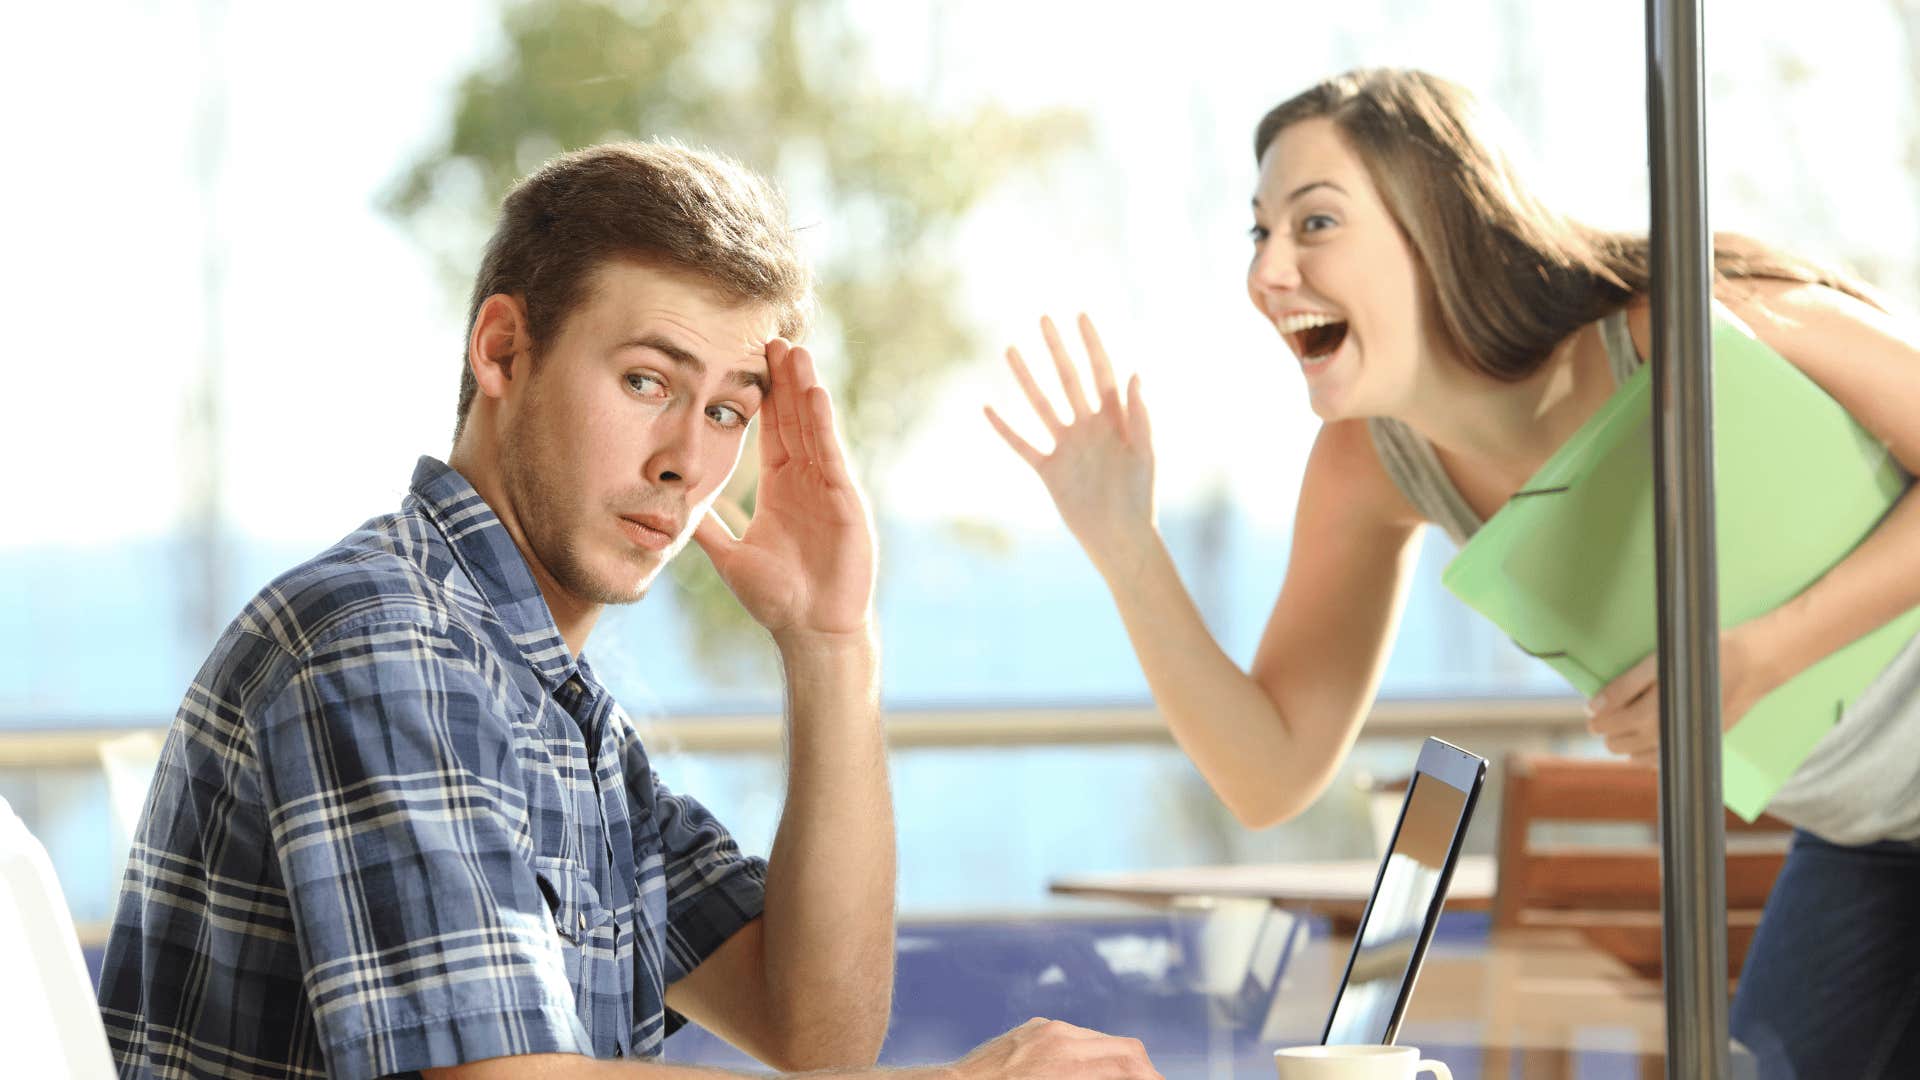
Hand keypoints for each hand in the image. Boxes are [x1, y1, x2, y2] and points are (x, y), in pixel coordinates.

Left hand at [693, 339, 874, 646]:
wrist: (810, 628)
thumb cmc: (777, 598)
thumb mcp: (730, 556)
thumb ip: (709, 529)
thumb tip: (671, 511)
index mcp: (781, 487)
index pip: (773, 430)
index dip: (764, 396)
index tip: (753, 360)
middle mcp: (807, 480)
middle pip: (795, 419)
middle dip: (785, 380)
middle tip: (774, 337)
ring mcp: (828, 488)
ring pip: (814, 428)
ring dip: (804, 390)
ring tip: (795, 352)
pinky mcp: (845, 501)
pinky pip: (831, 455)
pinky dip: (824, 425)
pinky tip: (816, 395)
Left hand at [946, 1018, 1162, 1079]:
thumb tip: (1121, 1078)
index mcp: (1070, 1068)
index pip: (1131, 1066)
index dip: (1153, 1078)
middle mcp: (1063, 1041)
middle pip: (1127, 1049)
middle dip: (1145, 1070)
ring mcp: (1048, 1029)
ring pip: (1103, 1039)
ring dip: (1118, 1061)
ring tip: (1120, 1079)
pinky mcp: (1035, 1026)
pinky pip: (1074, 1034)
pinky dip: (1089, 1051)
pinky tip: (1085, 1070)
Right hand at [984, 314, 1156, 578]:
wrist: (1120, 537)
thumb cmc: (1140, 498)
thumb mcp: (1144, 454)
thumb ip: (1140, 415)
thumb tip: (1135, 374)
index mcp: (1114, 420)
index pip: (1101, 373)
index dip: (1092, 345)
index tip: (1080, 317)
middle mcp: (1088, 427)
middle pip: (1069, 379)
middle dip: (1056, 349)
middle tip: (1043, 318)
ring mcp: (1066, 446)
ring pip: (1041, 404)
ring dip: (1026, 377)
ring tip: (1010, 350)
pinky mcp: (1049, 469)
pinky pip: (1022, 444)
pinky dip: (1005, 428)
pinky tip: (988, 408)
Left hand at [1585, 625, 1777, 765]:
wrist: (1748, 665)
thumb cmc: (1700, 657)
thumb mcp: (1657, 663)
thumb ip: (1624, 685)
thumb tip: (1594, 706)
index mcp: (1656, 707)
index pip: (1612, 721)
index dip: (1597, 717)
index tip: (1591, 712)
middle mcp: (1669, 728)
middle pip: (1620, 742)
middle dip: (1607, 731)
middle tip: (1602, 721)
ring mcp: (1684, 739)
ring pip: (1637, 756)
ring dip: (1622, 744)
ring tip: (1619, 731)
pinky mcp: (1698, 744)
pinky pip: (1661, 762)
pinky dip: (1645, 755)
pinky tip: (1644, 742)